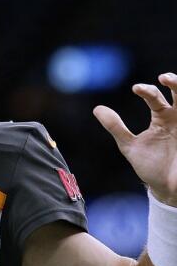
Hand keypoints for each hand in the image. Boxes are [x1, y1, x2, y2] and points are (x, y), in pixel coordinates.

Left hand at [94, 73, 176, 205]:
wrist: (167, 188)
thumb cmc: (150, 165)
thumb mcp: (130, 146)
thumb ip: (116, 127)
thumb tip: (97, 108)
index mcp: (162, 117)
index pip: (154, 97)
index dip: (146, 90)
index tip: (135, 89)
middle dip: (174, 81)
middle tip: (163, 78)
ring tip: (172, 81)